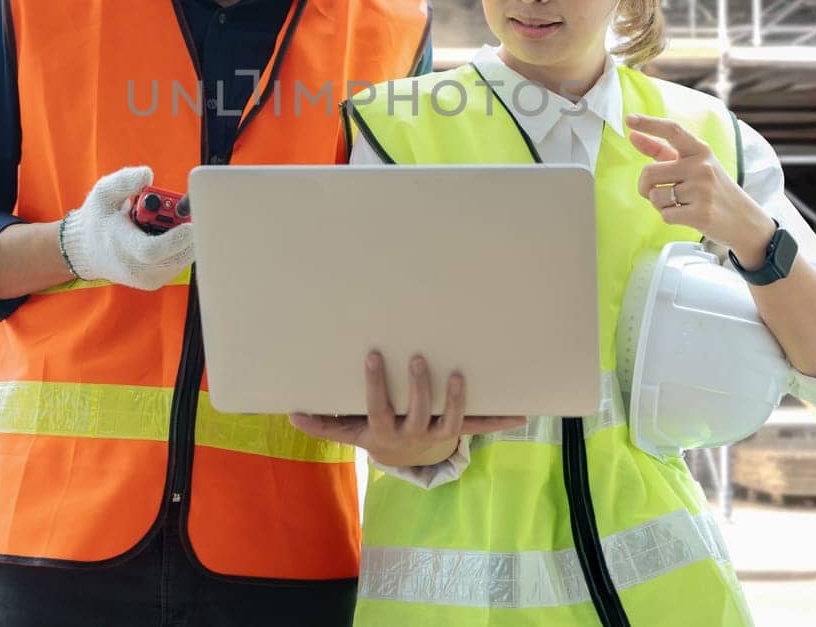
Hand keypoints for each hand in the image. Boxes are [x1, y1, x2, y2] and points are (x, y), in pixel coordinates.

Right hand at [58, 166, 194, 289]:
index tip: (190, 224)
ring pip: (182, 260)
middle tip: (189, 212)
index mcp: (121, 247)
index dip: (175, 238)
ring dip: (186, 238)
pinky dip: (183, 246)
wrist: (89, 250)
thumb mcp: (104, 194)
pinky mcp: (157, 281)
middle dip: (188, 234)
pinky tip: (169, 232)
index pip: (152, 251)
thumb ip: (124, 181)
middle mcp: (135, 270)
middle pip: (175, 257)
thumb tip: (147, 174)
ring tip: (168, 220)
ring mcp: (148, 279)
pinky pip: (181, 263)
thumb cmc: (99, 219)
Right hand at [288, 352, 526, 468]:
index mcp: (386, 432)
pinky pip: (481, 426)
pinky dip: (501, 420)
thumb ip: (324, 423)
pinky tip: (524, 413)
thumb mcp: (349, 431)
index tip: (374, 355)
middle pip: (418, 413)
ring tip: (458, 375)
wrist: (404, 460)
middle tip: (418, 358)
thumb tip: (291, 413)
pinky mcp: (457, 432)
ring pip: (452, 421)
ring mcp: (439, 435)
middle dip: (420, 388)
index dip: (376, 385)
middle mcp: (414, 435)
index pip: (379, 407)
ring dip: (457, 399)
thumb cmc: (375, 433)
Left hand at [626, 114, 773, 265]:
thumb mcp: (693, 165)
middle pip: (649, 172)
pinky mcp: (701, 213)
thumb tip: (633, 136)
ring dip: (660, 204)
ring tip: (680, 203)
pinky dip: (669, 217)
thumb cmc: (712, 189)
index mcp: (700, 150)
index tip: (630, 119)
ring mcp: (703, 190)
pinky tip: (686, 214)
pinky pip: (665, 215)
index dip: (649, 123)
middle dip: (645, 186)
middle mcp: (702, 166)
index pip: (672, 131)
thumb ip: (661, 151)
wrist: (743, 220)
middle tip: (659, 192)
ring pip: (655, 196)